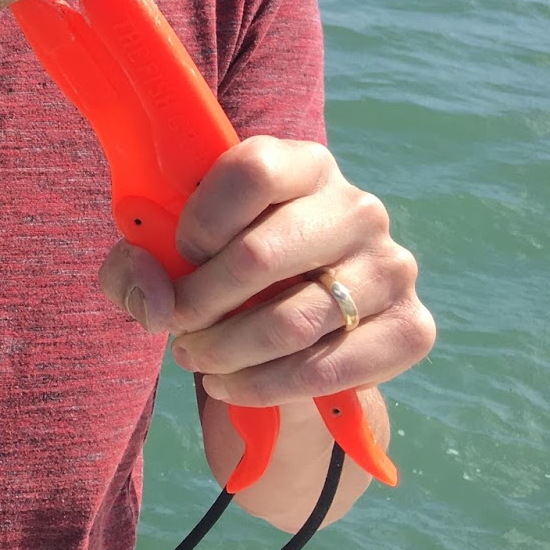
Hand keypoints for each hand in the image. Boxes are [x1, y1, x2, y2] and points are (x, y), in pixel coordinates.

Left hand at [99, 135, 434, 405]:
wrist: (292, 327)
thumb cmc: (219, 270)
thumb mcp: (165, 255)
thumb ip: (136, 264)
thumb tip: (157, 303)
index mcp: (302, 163)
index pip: (252, 171)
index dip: (201, 220)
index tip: (179, 253)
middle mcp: (357, 207)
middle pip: (260, 254)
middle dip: (199, 302)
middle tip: (175, 326)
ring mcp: (392, 266)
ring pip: (291, 321)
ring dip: (225, 350)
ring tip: (195, 357)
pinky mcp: (413, 328)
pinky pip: (328, 368)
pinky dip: (265, 386)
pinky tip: (230, 385)